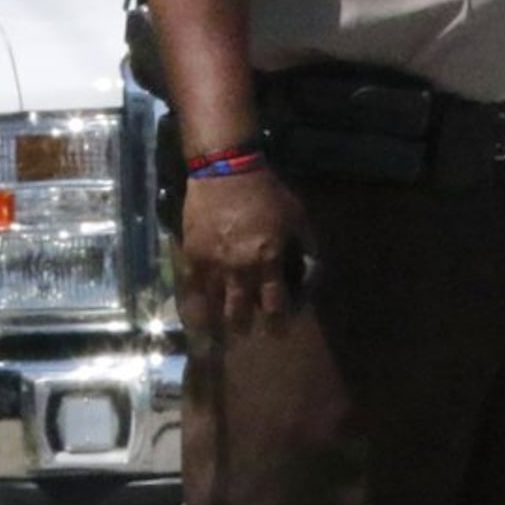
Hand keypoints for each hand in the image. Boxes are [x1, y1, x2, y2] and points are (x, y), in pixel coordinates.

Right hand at [180, 163, 307, 337]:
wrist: (226, 170)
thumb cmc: (266, 192)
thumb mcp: (297, 216)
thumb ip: (305, 244)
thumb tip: (313, 267)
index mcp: (268, 259)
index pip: (275, 303)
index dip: (277, 323)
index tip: (278, 334)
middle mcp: (240, 268)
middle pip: (240, 311)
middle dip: (244, 327)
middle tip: (245, 333)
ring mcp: (213, 263)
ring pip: (213, 304)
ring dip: (217, 321)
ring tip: (217, 333)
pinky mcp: (192, 254)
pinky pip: (191, 287)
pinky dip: (194, 304)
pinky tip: (194, 315)